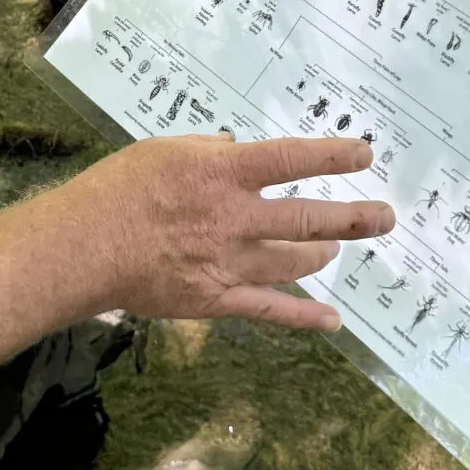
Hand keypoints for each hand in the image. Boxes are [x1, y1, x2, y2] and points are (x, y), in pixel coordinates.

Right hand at [68, 133, 393, 329]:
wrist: (84, 246)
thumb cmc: (117, 189)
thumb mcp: (165, 150)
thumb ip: (207, 151)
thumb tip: (235, 147)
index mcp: (224, 171)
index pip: (292, 159)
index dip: (332, 156)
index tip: (364, 154)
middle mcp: (236, 216)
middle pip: (307, 217)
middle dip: (353, 217)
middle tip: (385, 216)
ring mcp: (230, 262)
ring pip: (294, 261)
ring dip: (321, 253)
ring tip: (335, 248)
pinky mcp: (217, 299)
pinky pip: (270, 310)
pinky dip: (304, 317)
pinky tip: (331, 322)